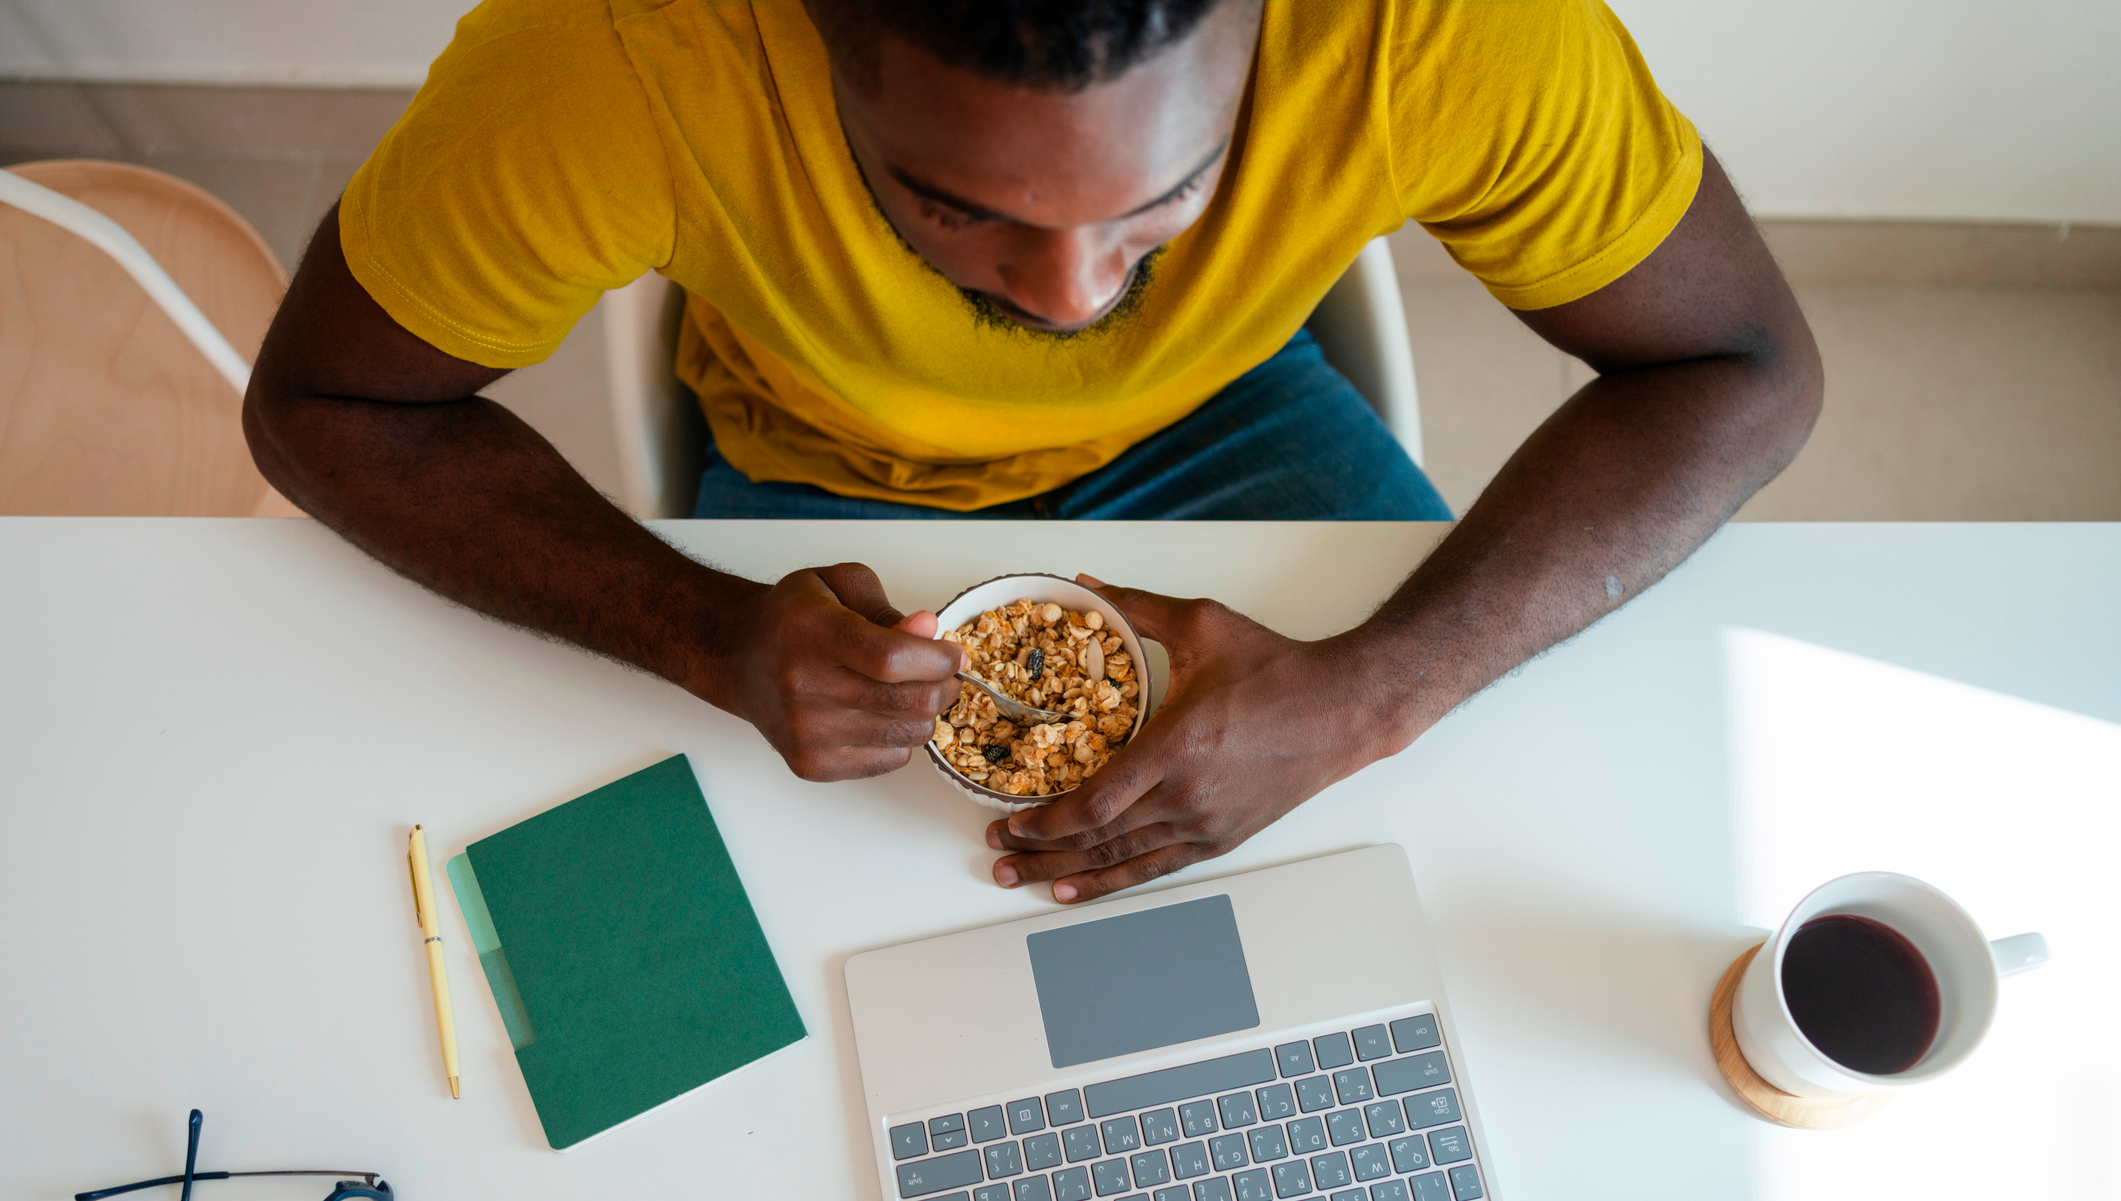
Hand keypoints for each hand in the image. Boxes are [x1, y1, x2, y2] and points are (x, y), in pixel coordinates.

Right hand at [700, 562, 965, 780]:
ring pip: (907, 735)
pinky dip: (900, 738)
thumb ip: (887, 609)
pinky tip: (881, 715)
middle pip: (908, 702)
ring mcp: (805, 732)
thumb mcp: (839, 586)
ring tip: (910, 691)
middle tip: (941, 673)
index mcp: (810, 631)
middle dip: (943, 686)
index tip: (953, 654)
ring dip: (924, 713)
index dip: (937, 660)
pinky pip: (889, 760)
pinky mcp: (811, 764)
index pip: (892, 659)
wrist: (737, 658)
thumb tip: (928, 631)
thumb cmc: (792, 619)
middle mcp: (803, 685)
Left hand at [987, 575, 1408, 902]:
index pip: (1095, 804)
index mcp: (1176, 748)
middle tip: (998, 851)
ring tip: (1023, 879)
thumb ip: (1137, 608)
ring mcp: (1206, 825)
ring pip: (1122, 861)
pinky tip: (1079, 889)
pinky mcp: (1222, 838)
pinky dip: (1112, 882)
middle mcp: (1188, 797)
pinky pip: (1155, 868)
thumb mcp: (1202, 626)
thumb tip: (1086, 588)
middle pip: (1099, 840)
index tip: (1011, 818)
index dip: (1045, 820)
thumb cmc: (1277, 669)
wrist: (1342, 709)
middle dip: (1041, 849)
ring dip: (1068, 874)